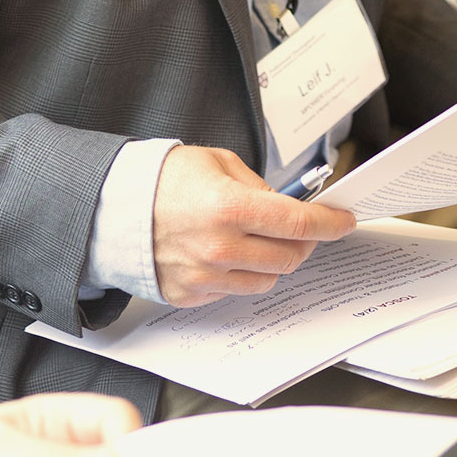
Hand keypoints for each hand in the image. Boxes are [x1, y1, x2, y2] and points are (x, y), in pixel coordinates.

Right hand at [151, 145, 356, 306]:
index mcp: (230, 207)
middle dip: (304, 242)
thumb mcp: (217, 162)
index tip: (343, 221)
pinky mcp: (192, 294)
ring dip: (274, 261)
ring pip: (267, 280)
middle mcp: (220, 247)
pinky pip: (235, 290)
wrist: (113, 208)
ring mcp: (206, 276)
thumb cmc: (163, 179)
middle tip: (301, 228)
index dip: (329, 223)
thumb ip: (258, 187)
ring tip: (259, 240)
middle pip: (290, 257)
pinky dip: (242, 274)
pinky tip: (228, 253)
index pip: (298, 222)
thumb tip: (285, 207)